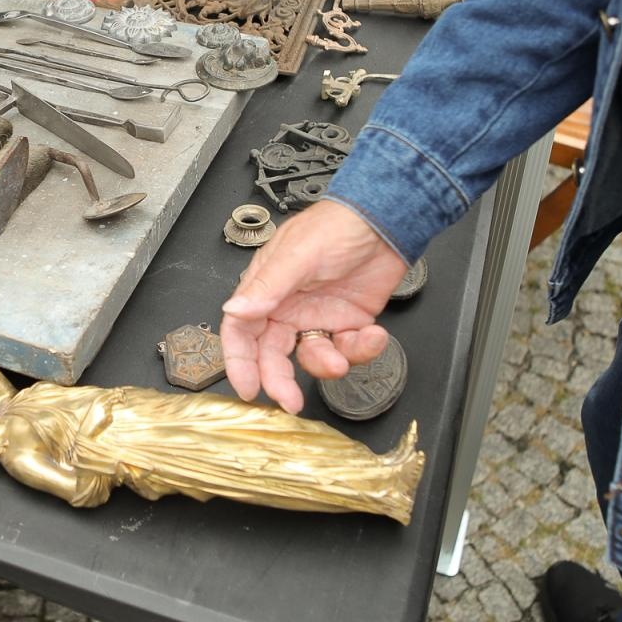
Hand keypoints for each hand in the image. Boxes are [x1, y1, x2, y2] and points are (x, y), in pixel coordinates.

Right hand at [219, 199, 407, 413]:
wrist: (386, 221)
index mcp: (267, 288)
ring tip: (342, 358)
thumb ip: (268, 286)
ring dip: (327, 364)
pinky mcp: (348, 322)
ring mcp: (318, 316)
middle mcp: (288, 306)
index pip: (241, 331)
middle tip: (289, 399)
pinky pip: (348, 350)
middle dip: (279, 379)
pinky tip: (372, 334)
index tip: (247, 388)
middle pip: (272, 354)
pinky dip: (361, 350)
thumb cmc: (337, 225)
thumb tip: (235, 310)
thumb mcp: (299, 254)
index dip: (239, 361)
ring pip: (312, 357)